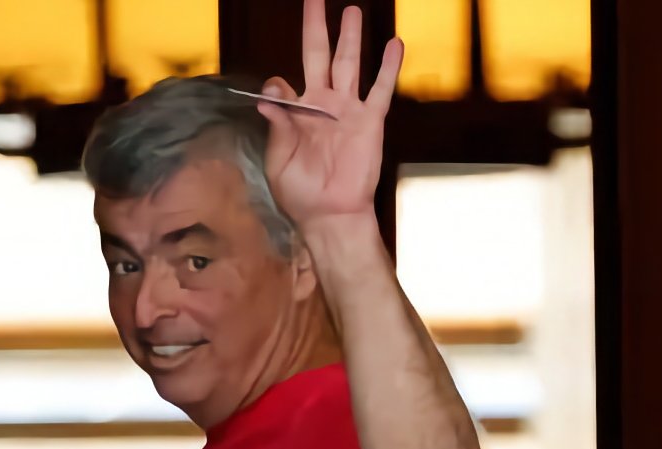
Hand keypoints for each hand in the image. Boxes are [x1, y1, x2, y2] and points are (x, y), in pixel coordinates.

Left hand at [256, 0, 403, 225]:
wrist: (329, 215)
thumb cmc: (300, 194)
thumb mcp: (279, 161)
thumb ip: (277, 127)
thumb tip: (267, 97)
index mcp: (296, 115)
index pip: (284, 85)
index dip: (277, 86)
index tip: (276, 94)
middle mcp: (322, 105)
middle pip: (319, 56)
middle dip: (317, 27)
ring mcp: (347, 110)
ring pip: (349, 64)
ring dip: (350, 37)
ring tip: (351, 11)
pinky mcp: (369, 122)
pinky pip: (380, 89)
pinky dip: (387, 66)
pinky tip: (394, 43)